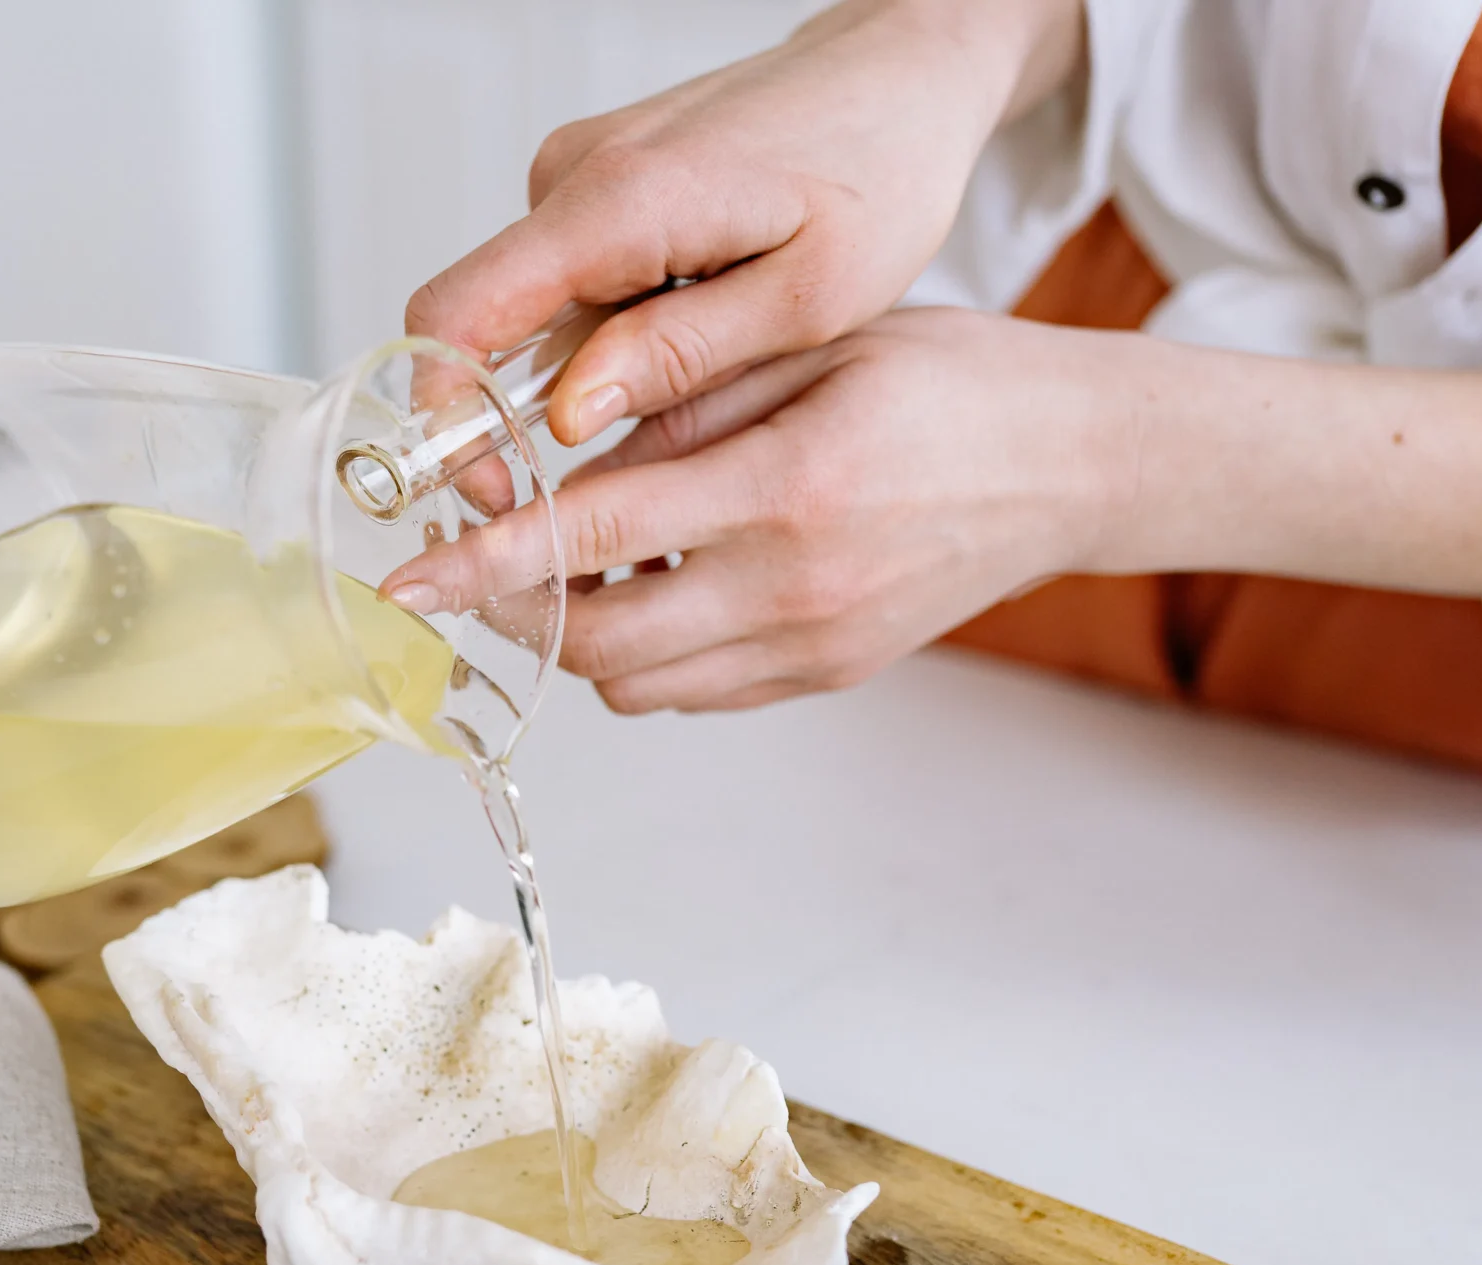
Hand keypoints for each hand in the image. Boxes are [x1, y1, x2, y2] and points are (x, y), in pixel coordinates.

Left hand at [382, 307, 1481, 712]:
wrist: (1071, 464)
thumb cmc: (948, 382)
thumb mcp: (814, 352)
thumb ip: (687, 409)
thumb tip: (560, 455)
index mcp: (789, 486)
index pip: (595, 540)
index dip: (487, 564)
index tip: (410, 579)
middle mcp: (798, 586)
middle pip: (598, 639)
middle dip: (517, 611)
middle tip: (480, 562)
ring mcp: (815, 647)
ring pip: (637, 684)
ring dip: (580, 636)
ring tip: (576, 566)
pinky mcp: (827, 676)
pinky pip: (694, 695)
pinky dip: (645, 655)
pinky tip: (652, 588)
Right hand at [404, 0, 1083, 448]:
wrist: (902, 75)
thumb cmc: (878, 175)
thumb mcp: (806, 298)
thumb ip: (679, 355)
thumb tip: (563, 417)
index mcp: (621, 202)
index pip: (457, 316)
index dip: (449, 422)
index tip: (499, 494)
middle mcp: (576, 174)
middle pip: (479, 322)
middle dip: (515, 416)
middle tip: (607, 480)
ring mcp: (580, 172)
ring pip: (532, 310)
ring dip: (581, 372)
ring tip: (695, 387)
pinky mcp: (599, 182)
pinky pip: (569, 281)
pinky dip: (610, 331)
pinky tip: (695, 337)